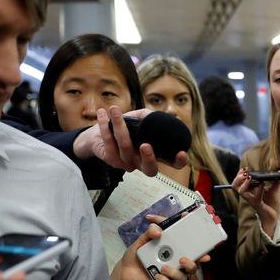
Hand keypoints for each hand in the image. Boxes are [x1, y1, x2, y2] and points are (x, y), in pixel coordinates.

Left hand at [72, 106, 188, 174]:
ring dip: (119, 125)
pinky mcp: (112, 160)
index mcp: (155, 154)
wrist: (97, 135)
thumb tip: (154, 116)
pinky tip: (103, 114)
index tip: (181, 153)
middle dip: (148, 157)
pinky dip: (104, 126)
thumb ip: (149, 117)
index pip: (171, 163)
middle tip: (145, 145)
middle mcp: (142, 162)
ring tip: (115, 109)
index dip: (179, 162)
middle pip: (150, 169)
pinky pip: (109, 143)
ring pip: (125, 146)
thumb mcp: (140, 118)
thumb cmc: (125, 126)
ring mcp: (127, 163)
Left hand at [108, 222, 205, 279]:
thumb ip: (150, 232)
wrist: (125, 270)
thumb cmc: (138, 253)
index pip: (192, 248)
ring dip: (175, 272)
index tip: (202, 238)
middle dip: (192, 263)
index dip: (201, 245)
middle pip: (193, 265)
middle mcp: (177, 262)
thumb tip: (158, 231)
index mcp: (176, 250)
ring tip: (163, 268)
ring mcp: (172, 273)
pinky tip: (156, 275)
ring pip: (183, 277)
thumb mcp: (143, 239)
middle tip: (183, 259)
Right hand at [233, 167, 279, 236]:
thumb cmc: (272, 203)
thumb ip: (276, 180)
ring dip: (244, 183)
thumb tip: (279, 171)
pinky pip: (255, 197)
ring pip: (240, 191)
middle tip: (246, 174)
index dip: (240, 174)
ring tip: (250, 178)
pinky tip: (262, 184)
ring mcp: (252, 200)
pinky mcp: (257, 204)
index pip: (238, 181)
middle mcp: (248, 195)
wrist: (275, 215)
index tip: (246, 168)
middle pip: (235, 186)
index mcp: (250, 190)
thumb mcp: (274, 189)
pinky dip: (258, 189)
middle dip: (238, 177)